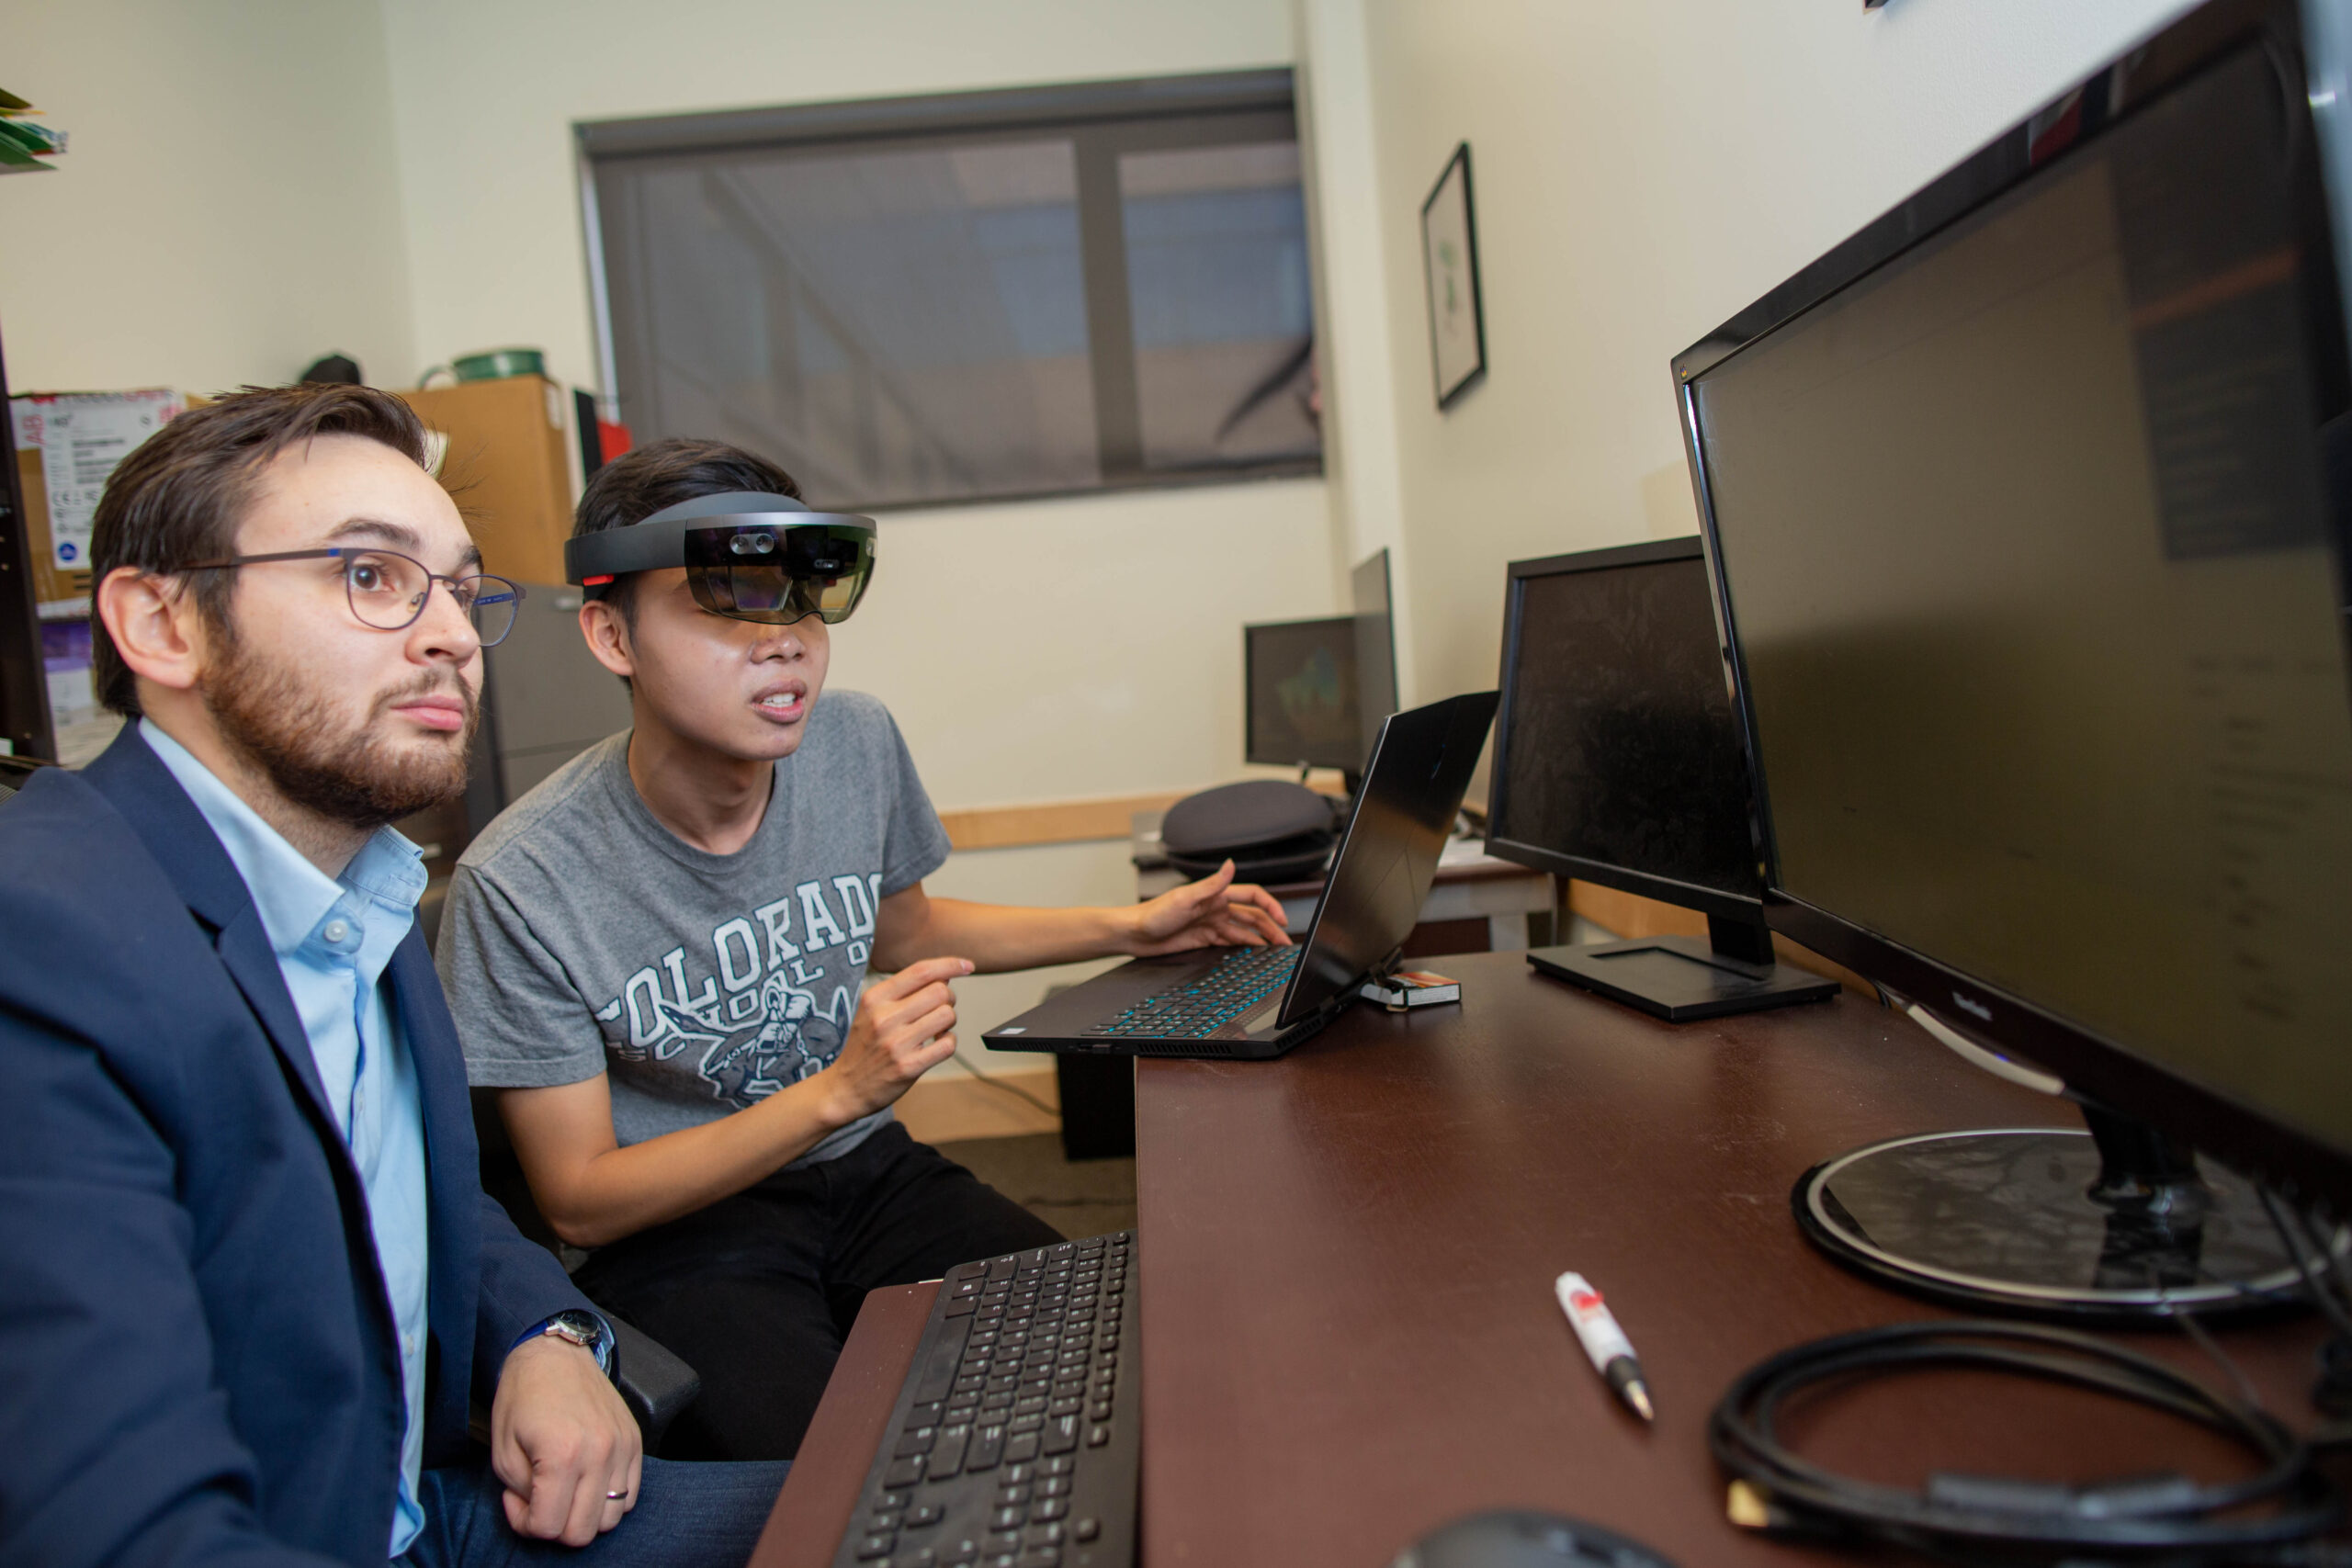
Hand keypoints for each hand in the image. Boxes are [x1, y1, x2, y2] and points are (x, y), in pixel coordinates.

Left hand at [491, 1334, 641, 1545]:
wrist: (555, 1354)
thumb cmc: (523, 1396)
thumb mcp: (502, 1451)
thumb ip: (521, 1495)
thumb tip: (538, 1514)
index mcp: (562, 1455)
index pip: (549, 1526)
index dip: (526, 1523)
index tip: (517, 1500)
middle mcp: (599, 1453)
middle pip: (583, 1531)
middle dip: (556, 1526)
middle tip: (540, 1500)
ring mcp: (622, 1447)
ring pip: (611, 1518)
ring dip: (584, 1516)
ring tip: (565, 1492)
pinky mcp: (634, 1441)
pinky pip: (631, 1495)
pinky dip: (609, 1500)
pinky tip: (586, 1482)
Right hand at [818, 956, 969, 1124]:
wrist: (844, 1087)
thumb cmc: (864, 1045)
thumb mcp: (871, 1010)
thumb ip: (901, 992)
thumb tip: (944, 976)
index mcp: (875, 998)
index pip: (921, 971)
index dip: (950, 964)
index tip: (967, 965)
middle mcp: (884, 1018)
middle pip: (940, 992)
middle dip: (949, 999)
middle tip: (939, 1009)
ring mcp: (897, 1043)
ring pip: (947, 1015)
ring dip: (948, 1022)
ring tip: (934, 1029)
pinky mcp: (909, 1067)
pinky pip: (948, 1044)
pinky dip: (948, 1042)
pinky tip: (935, 1045)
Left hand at [1125, 861, 1291, 955]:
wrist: (1134, 934)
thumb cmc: (1154, 914)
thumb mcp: (1184, 897)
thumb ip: (1211, 884)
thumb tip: (1231, 864)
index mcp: (1215, 895)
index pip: (1251, 896)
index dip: (1270, 906)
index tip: (1281, 919)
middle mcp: (1216, 908)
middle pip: (1252, 916)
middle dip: (1271, 927)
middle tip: (1285, 942)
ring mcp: (1211, 923)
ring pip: (1245, 930)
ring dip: (1262, 938)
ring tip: (1277, 949)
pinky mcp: (1205, 939)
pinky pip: (1231, 942)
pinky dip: (1246, 946)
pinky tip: (1255, 952)